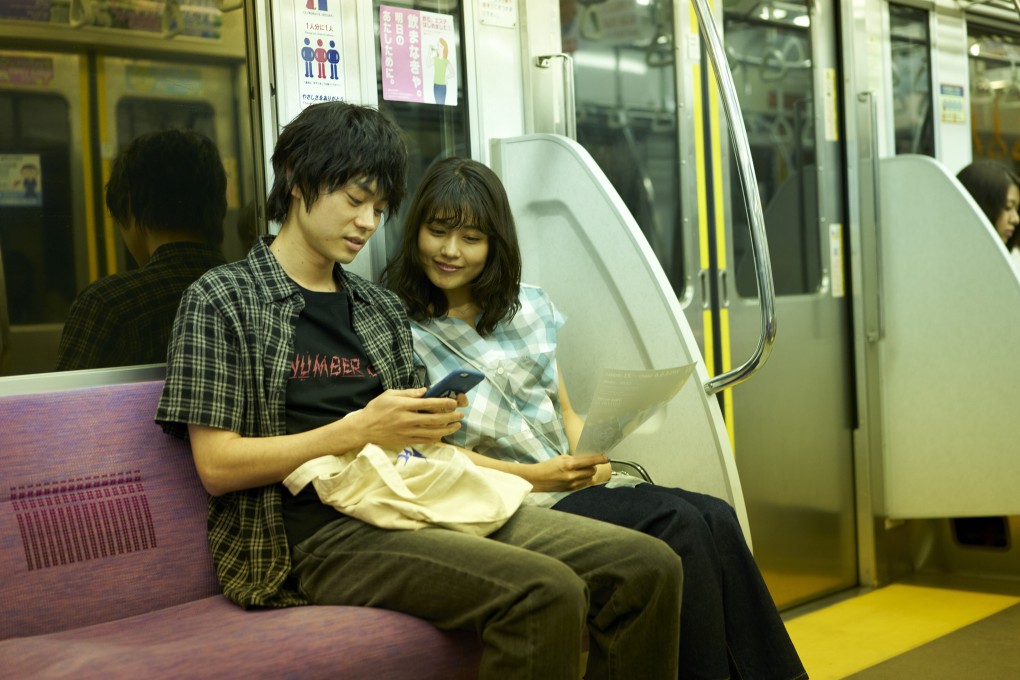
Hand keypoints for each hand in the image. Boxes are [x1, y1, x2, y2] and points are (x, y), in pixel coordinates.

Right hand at [344, 388, 463, 447]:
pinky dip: (436, 438)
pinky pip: (425, 441)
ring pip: (432, 432)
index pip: (428, 404)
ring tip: (456, 426)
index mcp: (403, 406)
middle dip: (450, 417)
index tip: (453, 402)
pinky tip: (443, 434)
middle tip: (460, 415)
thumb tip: (425, 391)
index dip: (444, 403)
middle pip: (434, 420)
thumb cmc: (376, 409)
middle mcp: (407, 420)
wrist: (363, 429)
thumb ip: (408, 392)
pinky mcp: (406, 441)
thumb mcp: (389, 394)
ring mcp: (407, 432)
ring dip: (447, 429)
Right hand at [515, 454, 608, 491]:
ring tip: (582, 470)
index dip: (600, 458)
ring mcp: (572, 484)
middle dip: (593, 466)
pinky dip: (584, 480)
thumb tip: (588, 458)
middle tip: (589, 463)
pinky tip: (578, 476)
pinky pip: (584, 484)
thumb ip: (575, 459)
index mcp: (569, 464)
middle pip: (592, 470)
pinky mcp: (570, 490)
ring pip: (590, 478)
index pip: (590, 461)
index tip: (606, 457)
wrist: (537, 479)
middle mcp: (572, 475)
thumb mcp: (561, 458)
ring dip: (589, 473)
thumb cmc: (548, 466)